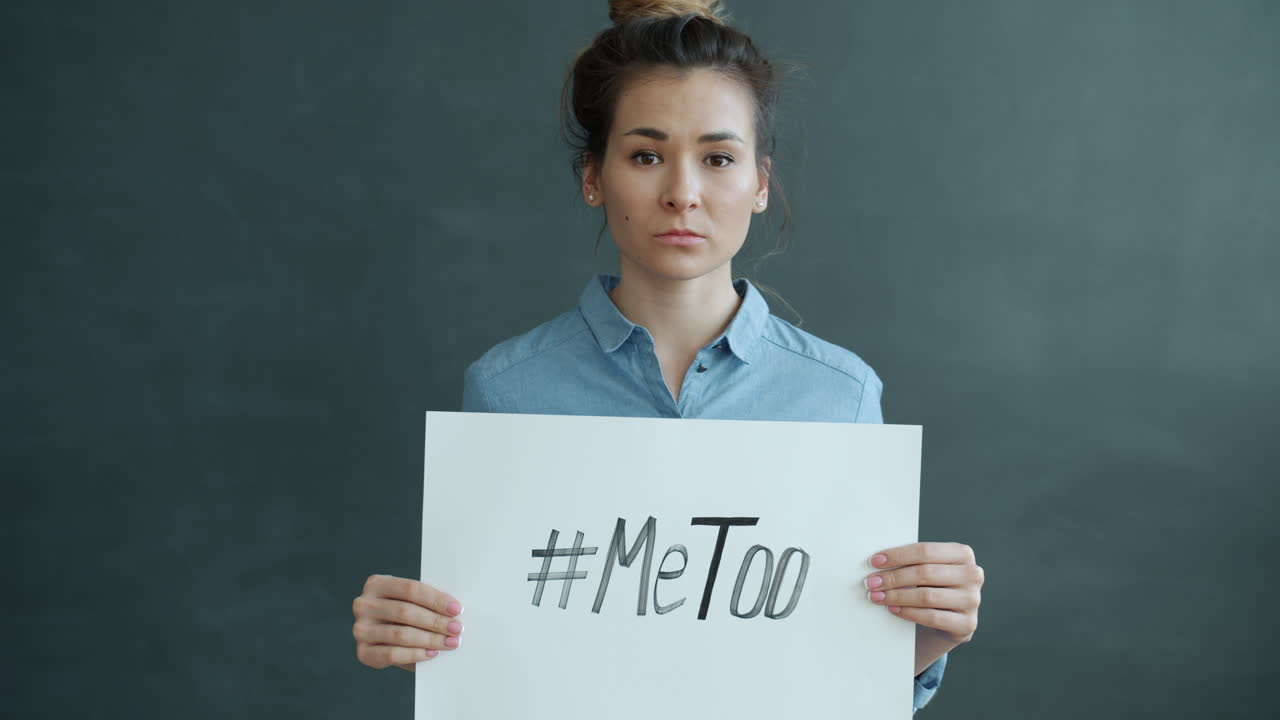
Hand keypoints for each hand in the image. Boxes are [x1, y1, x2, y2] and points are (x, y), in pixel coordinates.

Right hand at [352, 574, 464, 671]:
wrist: (386, 639)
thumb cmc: (406, 615)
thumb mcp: (413, 602)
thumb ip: (427, 602)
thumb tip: (455, 610)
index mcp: (377, 584)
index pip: (410, 589)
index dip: (435, 599)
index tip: (457, 609)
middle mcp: (364, 604)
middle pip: (405, 611)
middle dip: (435, 621)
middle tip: (456, 628)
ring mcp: (361, 629)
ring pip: (400, 634)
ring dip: (429, 639)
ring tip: (449, 642)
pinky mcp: (363, 652)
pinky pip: (391, 654)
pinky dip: (414, 655)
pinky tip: (431, 653)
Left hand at [864, 542, 982, 673]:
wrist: (948, 621)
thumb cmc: (932, 587)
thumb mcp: (928, 569)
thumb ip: (912, 562)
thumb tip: (878, 560)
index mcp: (963, 554)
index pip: (926, 551)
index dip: (898, 555)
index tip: (874, 561)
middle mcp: (972, 574)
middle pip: (925, 573)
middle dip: (893, 577)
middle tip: (871, 582)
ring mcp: (972, 600)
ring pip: (927, 596)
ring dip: (897, 596)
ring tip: (877, 597)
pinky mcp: (967, 623)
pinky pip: (933, 617)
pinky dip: (909, 613)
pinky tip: (893, 609)